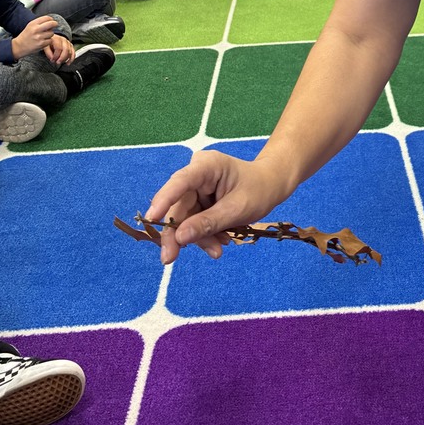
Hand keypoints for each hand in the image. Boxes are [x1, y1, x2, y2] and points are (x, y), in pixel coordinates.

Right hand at [11, 16, 58, 58]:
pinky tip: (44, 41)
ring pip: (52, 33)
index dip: (51, 19)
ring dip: (50, 34)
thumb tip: (50, 20)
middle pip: (51, 23)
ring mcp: (39, 37)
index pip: (46, 18)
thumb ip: (39, 23)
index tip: (51, 20)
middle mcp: (36, 29)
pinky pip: (50, 40)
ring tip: (45, 35)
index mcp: (33, 24)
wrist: (19, 46)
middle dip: (55, 24)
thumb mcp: (30, 26)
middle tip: (55, 25)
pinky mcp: (41, 44)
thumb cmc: (25, 36)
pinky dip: (48, 41)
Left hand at [45, 34, 74, 65]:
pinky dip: (71, 59)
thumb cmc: (49, 43)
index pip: (58, 48)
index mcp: (57, 39)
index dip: (56, 55)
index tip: (52, 60)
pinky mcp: (71, 46)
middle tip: (57, 62)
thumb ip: (48, 53)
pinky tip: (68, 63)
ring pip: (70, 52)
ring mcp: (68, 43)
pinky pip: (73, 53)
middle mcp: (63, 40)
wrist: (52, 38)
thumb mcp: (45, 46)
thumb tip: (52, 59)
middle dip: (62, 58)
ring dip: (66, 59)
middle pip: (66, 50)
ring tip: (60, 63)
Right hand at [145, 151, 289, 264]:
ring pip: (185, 219)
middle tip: (169, 259)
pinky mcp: (198, 201)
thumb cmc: (259, 190)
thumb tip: (179, 238)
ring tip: (218, 250)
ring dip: (198, 238)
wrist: (271, 185)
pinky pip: (193, 222)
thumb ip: (208, 223)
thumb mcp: (237, 209)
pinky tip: (220, 241)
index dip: (164, 200)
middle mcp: (196, 174)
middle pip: (178, 206)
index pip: (180, 182)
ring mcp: (196, 188)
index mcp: (207, 165)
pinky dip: (205, 235)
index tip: (152, 218)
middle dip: (180, 233)